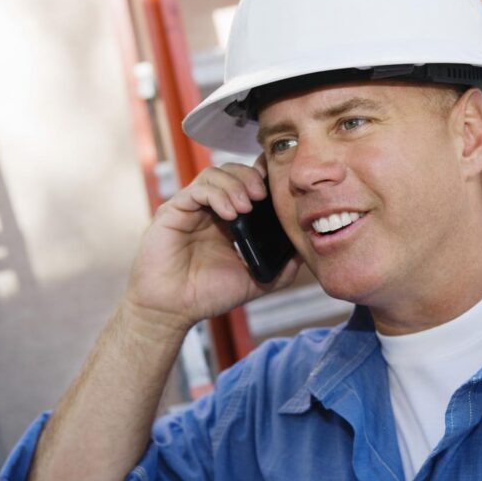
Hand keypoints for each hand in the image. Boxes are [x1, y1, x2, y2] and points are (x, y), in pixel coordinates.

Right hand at [122, 161, 301, 335]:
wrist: (174, 310)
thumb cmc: (209, 294)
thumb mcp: (257, 280)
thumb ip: (283, 266)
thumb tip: (308, 249)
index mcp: (231, 218)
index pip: (248, 182)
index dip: (264, 177)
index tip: (278, 186)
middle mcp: (210, 208)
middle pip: (233, 171)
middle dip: (251, 177)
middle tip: (263, 195)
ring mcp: (191, 207)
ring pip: (214, 174)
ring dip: (235, 184)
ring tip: (247, 206)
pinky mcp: (173, 211)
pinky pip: (197, 190)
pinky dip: (217, 195)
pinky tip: (230, 213)